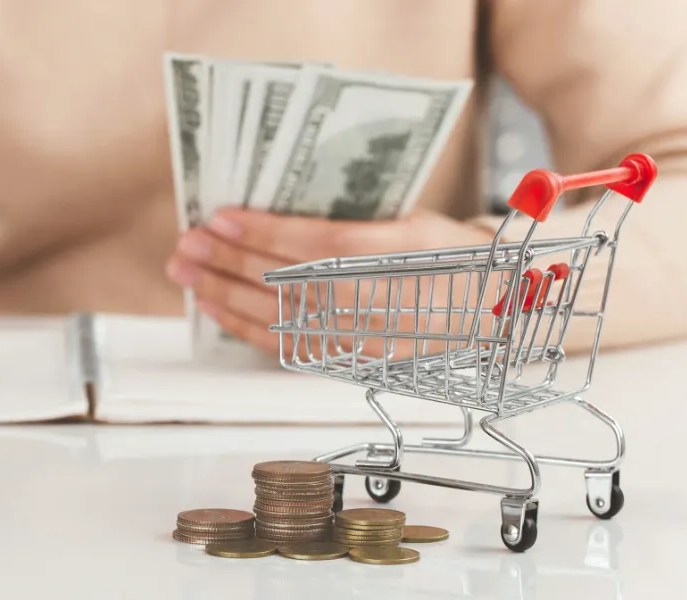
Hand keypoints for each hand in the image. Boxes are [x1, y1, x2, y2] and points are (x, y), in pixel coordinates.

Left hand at [166, 207, 497, 354]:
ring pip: (282, 318)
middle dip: (229, 262)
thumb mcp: (412, 221)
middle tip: (186, 242)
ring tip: (185, 272)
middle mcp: (386, 303)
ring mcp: (370, 339)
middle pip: (289, 283)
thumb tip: (276, 213)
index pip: (317, 246)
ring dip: (224, 294)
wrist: (501, 310)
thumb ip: (352, 221)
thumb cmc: (454, 254)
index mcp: (405, 257)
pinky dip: (246, 326)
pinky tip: (215, 307)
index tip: (219, 217)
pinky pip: (290, 347)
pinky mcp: (358, 362)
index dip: (263, 233)